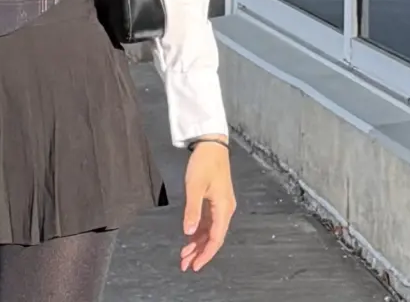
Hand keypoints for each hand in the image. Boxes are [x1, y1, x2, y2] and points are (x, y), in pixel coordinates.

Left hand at [180, 138, 235, 272]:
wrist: (211, 144)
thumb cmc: (204, 163)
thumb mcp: (194, 186)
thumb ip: (192, 210)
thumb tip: (188, 233)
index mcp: (223, 209)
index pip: (216, 238)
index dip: (205, 254)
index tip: (195, 266)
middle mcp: (225, 210)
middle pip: (213, 237)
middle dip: (199, 252)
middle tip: (185, 264)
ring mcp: (221, 205)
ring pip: (210, 230)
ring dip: (198, 243)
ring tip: (184, 255)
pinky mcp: (215, 200)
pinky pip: (208, 221)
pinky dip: (199, 231)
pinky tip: (189, 237)